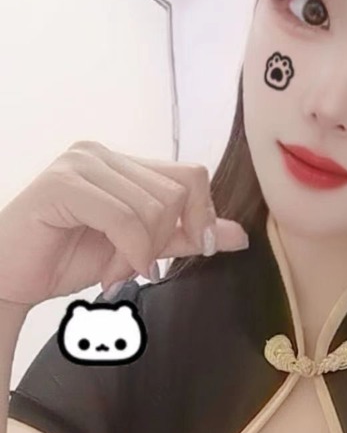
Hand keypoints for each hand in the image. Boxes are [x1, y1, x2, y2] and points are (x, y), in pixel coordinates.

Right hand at [0, 141, 248, 308]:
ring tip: (113, 270)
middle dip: (161, 243)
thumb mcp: (139, 249)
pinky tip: (107, 272)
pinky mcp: (62, 184)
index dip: (202, 216)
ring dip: (139, 254)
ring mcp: (80, 163)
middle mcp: (101, 153)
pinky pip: (124, 218)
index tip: (197, 250)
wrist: (11, 279)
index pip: (190, 175)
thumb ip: (184, 237)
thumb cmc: (65, 259)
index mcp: (122, 162)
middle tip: (134, 268)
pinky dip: (127, 254)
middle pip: (176, 193)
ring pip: (153, 208)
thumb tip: (239, 234)